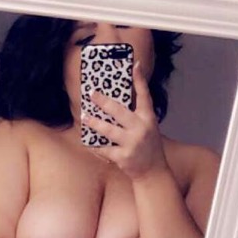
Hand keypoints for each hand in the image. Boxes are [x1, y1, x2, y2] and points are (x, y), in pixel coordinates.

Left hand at [83, 62, 168, 181]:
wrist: (153, 172)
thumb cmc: (148, 147)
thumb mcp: (149, 127)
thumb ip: (137, 115)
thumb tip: (119, 101)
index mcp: (148, 118)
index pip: (144, 95)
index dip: (139, 80)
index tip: (134, 65)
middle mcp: (141, 128)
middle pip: (120, 111)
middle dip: (104, 102)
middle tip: (92, 94)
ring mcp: (132, 143)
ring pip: (109, 130)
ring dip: (95, 123)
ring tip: (85, 117)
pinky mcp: (123, 157)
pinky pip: (105, 150)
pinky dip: (96, 147)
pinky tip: (88, 143)